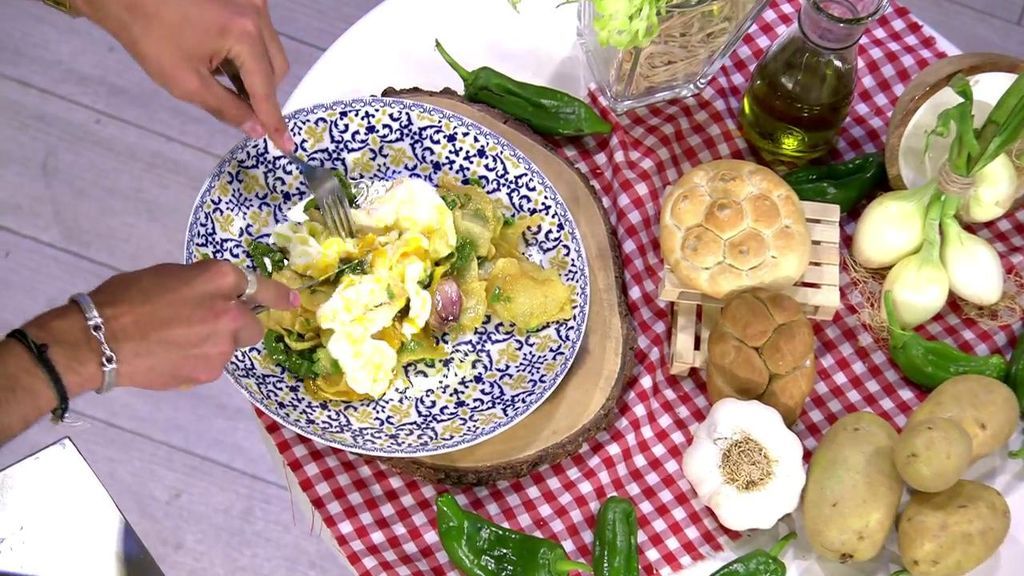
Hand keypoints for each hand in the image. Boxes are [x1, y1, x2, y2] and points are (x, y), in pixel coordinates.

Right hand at [27, 260, 298, 391]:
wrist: (99, 341)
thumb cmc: (127, 298)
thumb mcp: (170, 275)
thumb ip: (202, 284)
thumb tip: (217, 294)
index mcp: (219, 279)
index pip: (261, 286)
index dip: (278, 296)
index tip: (293, 302)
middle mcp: (230, 312)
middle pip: (252, 325)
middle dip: (236, 325)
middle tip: (206, 324)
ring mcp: (222, 346)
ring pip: (232, 347)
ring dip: (216, 343)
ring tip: (179, 341)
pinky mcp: (210, 371)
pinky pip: (214, 364)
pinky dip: (200, 360)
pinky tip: (172, 356)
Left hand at [73, 0, 295, 152]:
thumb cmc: (150, 37)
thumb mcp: (187, 83)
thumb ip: (227, 108)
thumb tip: (256, 129)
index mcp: (245, 34)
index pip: (266, 87)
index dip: (273, 120)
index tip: (287, 146)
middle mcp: (258, 13)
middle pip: (276, 67)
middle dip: (261, 93)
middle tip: (239, 110)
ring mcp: (252, 2)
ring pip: (269, 52)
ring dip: (252, 74)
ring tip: (220, 79)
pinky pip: (257, 37)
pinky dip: (245, 56)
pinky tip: (219, 61)